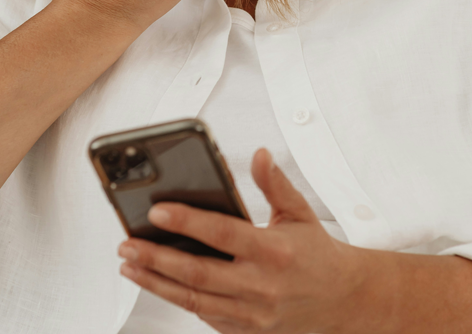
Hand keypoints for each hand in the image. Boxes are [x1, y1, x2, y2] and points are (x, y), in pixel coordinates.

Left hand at [117, 148, 367, 333]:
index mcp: (274, 251)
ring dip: (157, 283)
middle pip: (198, 273)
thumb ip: (275, 184)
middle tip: (127, 244)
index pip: (222, 234)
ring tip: (130, 266)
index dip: (187, 223)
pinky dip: (180, 300)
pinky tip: (159, 284)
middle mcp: (262, 285)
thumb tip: (259, 154)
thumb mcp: (299, 213)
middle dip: (156, 258)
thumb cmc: (318, 254)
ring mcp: (253, 313)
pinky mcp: (248, 330)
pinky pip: (207, 316)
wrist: (344, 300)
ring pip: (194, 300)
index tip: (157, 212)